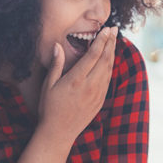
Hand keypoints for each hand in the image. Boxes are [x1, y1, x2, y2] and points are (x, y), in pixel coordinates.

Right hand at [38, 27, 116, 142]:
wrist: (58, 133)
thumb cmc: (49, 108)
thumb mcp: (48, 85)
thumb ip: (56, 64)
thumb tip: (58, 45)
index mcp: (76, 80)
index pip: (93, 55)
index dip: (101, 40)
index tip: (106, 29)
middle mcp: (89, 86)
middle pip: (105, 59)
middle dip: (111, 42)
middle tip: (115, 29)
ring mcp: (97, 94)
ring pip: (109, 69)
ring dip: (113, 53)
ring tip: (114, 41)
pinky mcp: (100, 101)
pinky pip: (108, 80)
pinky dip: (111, 67)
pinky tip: (110, 60)